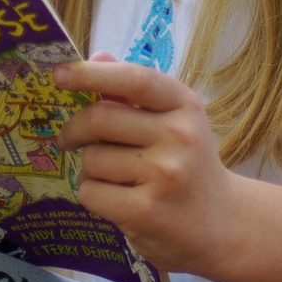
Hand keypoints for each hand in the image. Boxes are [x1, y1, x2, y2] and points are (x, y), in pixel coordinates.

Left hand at [52, 56, 242, 278]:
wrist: (222, 225)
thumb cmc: (189, 167)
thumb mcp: (174, 123)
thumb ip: (135, 93)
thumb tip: (97, 57)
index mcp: (184, 106)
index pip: (133, 79)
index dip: (91, 74)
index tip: (60, 74)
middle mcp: (179, 136)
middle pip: (100, 119)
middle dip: (73, 130)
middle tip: (68, 140)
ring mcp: (164, 174)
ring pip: (91, 160)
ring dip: (88, 170)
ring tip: (111, 179)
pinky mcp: (146, 210)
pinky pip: (91, 193)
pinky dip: (93, 196)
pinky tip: (115, 200)